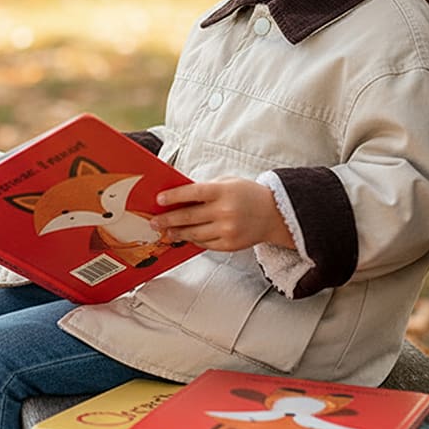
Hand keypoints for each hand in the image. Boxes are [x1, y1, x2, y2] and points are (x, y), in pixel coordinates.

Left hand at [152, 178, 293, 251]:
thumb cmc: (247, 195)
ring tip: (165, 231)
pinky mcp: (230, 244)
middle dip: (168, 219)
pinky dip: (193, 240)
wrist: (274, 214)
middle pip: (189, 216)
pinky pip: (205, 243)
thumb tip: (179, 197)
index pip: (192, 193)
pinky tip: (185, 236)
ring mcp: (228, 230)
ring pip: (194, 233)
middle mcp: (225, 211)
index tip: (159, 199)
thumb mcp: (228, 183)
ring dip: (177, 233)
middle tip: (154, 221)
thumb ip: (205, 189)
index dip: (173, 197)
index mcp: (223, 191)